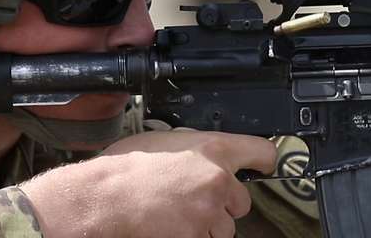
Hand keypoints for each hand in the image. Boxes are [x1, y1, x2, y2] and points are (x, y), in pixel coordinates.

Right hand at [20, 130, 276, 237]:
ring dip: (207, 225)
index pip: (263, 153)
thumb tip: (205, 155)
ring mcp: (210, 213)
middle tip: (195, 200)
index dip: (264, 161)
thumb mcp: (168, 142)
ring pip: (225, 227)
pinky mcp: (198, 237)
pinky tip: (172, 227)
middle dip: (223, 204)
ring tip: (178, 215)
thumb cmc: (127, 168)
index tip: (264, 167)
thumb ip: (196, 150)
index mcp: (214, 150)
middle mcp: (219, 181)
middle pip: (243, 201)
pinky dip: (193, 237)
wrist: (106, 198)